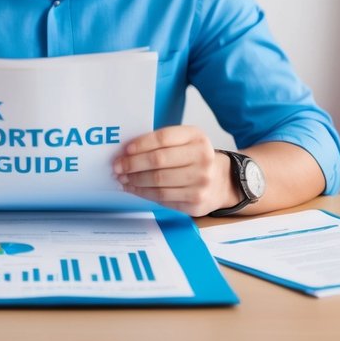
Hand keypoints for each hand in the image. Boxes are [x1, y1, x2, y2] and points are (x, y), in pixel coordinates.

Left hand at [113, 126, 232, 216]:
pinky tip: (134, 188)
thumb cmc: (195, 158)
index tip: (125, 150)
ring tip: (122, 178)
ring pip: (158, 182)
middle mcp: (202, 159)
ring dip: (135, 181)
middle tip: (117, 166)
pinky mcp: (195, 202)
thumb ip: (162, 143)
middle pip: (158, 161)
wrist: (222, 182)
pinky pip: (162, 198)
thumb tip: (127, 151)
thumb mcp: (186, 142)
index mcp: (197, 138)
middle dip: (132, 164)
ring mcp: (201, 182)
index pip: (163, 138)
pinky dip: (143, 193)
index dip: (141, 144)